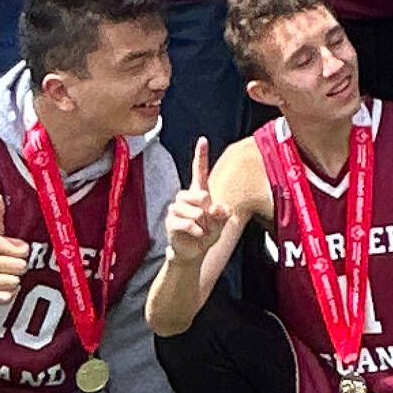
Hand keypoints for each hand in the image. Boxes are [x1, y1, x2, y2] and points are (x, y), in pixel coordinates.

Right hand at [0, 194, 30, 302]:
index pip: (24, 250)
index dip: (21, 250)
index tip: (13, 249)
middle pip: (21, 267)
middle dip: (18, 265)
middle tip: (9, 262)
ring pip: (15, 283)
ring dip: (13, 279)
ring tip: (5, 273)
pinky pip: (6, 298)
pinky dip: (7, 294)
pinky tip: (1, 286)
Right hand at [165, 139, 229, 263]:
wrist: (194, 253)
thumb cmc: (207, 234)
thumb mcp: (220, 225)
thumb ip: (222, 215)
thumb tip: (218, 207)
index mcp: (200, 194)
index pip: (199, 171)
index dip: (200, 156)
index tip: (203, 140)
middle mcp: (186, 199)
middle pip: (195, 192)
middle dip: (204, 205)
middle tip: (208, 217)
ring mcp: (176, 210)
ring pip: (187, 208)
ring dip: (199, 219)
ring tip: (203, 228)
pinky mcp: (170, 222)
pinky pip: (181, 221)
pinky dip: (193, 228)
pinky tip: (198, 233)